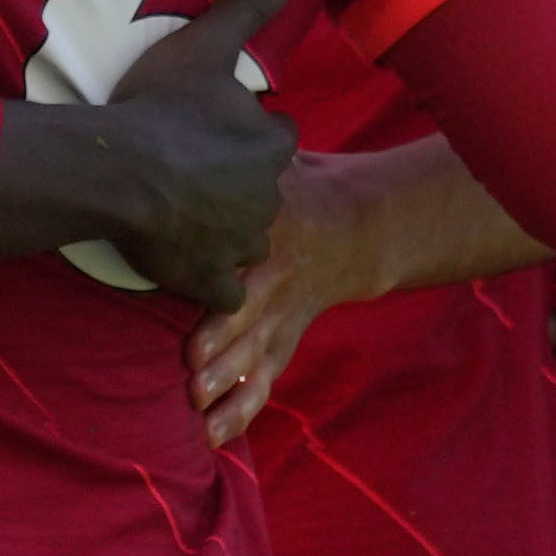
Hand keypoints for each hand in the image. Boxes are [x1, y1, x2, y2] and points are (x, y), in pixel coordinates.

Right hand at [88, 0, 302, 305]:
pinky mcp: (207, 279)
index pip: (276, 137)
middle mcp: (267, 197)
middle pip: (261, 189)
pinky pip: (222, 289)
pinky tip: (187, 266)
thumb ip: (251, 2)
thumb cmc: (159, 107)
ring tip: (185, 215)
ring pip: (246, 239)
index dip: (246, 133)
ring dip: (224, 231)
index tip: (213, 129)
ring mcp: (238, 243)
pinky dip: (209, 281)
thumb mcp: (206, 44)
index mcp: (272, 144)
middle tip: (192, 171)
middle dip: (236, 184)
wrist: (114, 171)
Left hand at [187, 153, 397, 444]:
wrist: (362, 224)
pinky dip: (244, 407)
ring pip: (260, 354)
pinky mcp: (290, 335)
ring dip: (231, 386)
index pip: (250, 263)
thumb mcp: (280, 166)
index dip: (227, 293)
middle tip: (193, 375)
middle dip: (224, 348)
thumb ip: (243, 157)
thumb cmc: (297, 185)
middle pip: (252, 318)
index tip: (198, 321)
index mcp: (276, 233)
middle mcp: (282, 277)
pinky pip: (269, 375)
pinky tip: (215, 435)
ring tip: (200, 416)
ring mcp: (289, 312)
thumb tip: (197, 119)